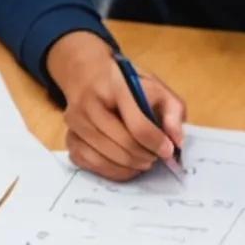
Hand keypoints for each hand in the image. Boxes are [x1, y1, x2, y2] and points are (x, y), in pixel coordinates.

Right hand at [45, 31, 185, 179]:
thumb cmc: (124, 82)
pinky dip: (111, 170)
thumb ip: (172, 110)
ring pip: (105, 157)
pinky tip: (124, 165)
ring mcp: (75, 122)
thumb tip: (176, 141)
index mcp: (115, 85)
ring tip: (143, 162)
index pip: (137, 124)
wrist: (86, 73)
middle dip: (145, 156)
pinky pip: (89, 164)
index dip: (156, 142)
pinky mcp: (68, 137)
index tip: (168, 151)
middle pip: (122, 144)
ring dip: (130, 166)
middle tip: (155, 157)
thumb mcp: (154, 85)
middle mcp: (89, 103)